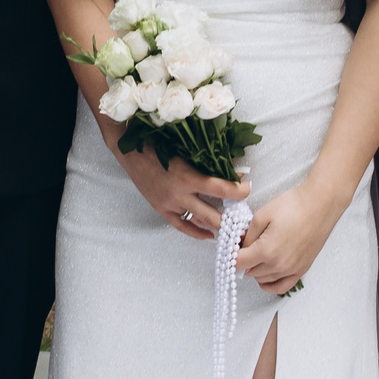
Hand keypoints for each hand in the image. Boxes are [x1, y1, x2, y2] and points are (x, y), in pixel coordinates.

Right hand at [113, 141, 244, 240]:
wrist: (131, 152)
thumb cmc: (158, 143)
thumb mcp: (185, 149)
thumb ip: (207, 161)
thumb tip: (232, 170)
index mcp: (188, 176)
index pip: (221, 189)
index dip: (238, 191)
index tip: (247, 189)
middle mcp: (180, 194)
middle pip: (213, 214)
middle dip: (232, 218)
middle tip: (245, 218)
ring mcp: (170, 204)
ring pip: (200, 222)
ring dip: (218, 225)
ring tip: (233, 227)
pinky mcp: (162, 210)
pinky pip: (182, 226)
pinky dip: (197, 232)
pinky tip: (210, 235)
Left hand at [234, 181, 346, 295]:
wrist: (320, 205)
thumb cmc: (294, 206)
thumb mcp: (262, 215)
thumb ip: (247, 235)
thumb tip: (239, 247)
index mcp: (266, 251)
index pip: (238, 263)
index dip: (230, 255)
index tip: (230, 249)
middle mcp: (279, 265)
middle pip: (249, 272)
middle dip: (243, 260)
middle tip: (244, 246)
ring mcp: (291, 270)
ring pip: (263, 279)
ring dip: (256, 270)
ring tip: (256, 254)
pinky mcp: (301, 270)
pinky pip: (281, 287)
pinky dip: (270, 284)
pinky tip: (265, 276)